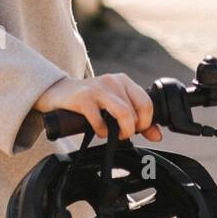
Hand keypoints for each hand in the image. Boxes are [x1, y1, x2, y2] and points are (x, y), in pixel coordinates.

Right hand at [32, 74, 162, 141]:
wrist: (59, 93)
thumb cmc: (91, 101)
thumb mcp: (115, 105)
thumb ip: (137, 119)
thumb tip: (157, 136)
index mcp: (124, 81)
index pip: (147, 103)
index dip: (145, 122)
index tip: (136, 129)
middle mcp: (113, 81)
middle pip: (135, 111)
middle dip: (132, 129)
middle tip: (123, 134)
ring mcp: (98, 88)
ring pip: (123, 113)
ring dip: (121, 132)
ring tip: (114, 135)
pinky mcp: (83, 98)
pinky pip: (100, 121)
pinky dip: (102, 132)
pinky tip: (99, 131)